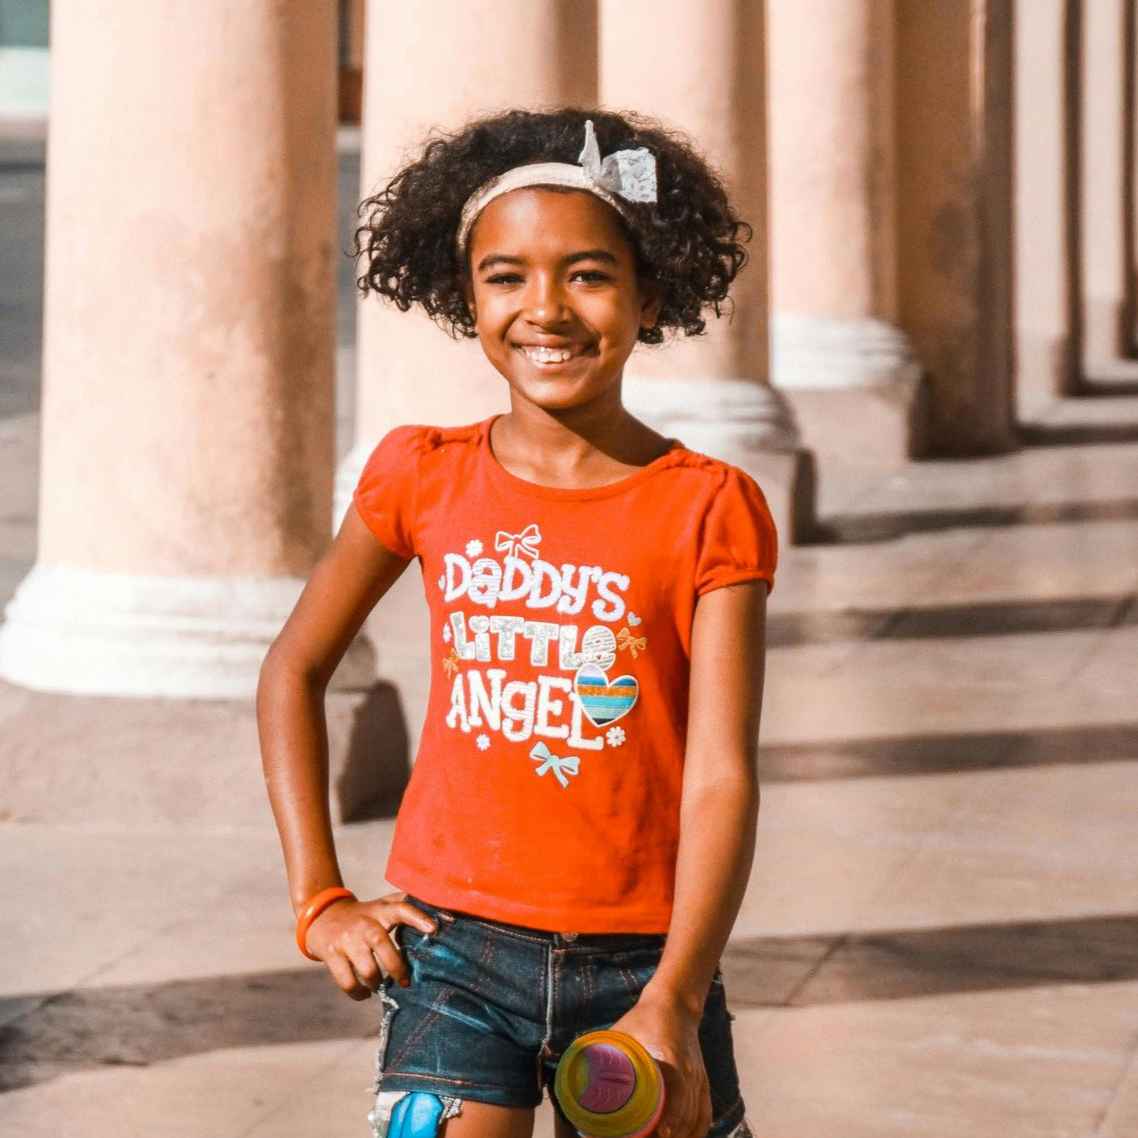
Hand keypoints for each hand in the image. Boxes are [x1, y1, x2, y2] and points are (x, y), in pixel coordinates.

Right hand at [302, 890, 436, 1000]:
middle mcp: (364, 923)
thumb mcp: (384, 905)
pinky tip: (365, 994)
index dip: (418, 917)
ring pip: (366, 968)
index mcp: (381, 910)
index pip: (401, 908)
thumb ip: (410, 906)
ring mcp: (346, 939)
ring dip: (376, 983)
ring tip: (381, 986)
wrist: (323, 916)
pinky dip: (358, 993)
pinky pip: (346, 981)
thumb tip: (448, 916)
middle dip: (397, 966)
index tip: (435, 929)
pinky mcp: (330, 954)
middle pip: (382, 943)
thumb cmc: (366, 915)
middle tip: (406, 982)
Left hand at [609, 988, 710, 1137]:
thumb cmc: (644, 1020)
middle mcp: (690, 1072)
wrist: (676, 1005)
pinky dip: (694, 1133)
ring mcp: (699, 1080)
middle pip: (686, 1115)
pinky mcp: (703, 1084)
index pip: (678, 1095)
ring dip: (680, 1137)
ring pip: (696, 1119)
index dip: (671, 1119)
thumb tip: (577, 1084)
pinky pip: (703, 1116)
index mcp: (672, 1058)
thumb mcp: (622, 1034)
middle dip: (669, 1135)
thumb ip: (603, 1058)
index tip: (660, 1134)